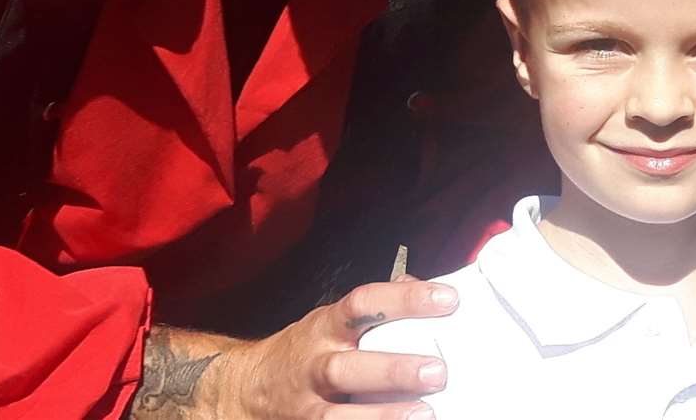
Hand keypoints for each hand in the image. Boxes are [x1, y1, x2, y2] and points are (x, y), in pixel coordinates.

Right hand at [137, 279, 456, 418]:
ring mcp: (307, 403)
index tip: (448, 299)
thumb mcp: (334, 321)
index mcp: (327, 326)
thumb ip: (378, 308)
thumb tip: (428, 288)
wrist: (248, 387)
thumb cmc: (308, 349)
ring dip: (382, 415)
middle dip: (392, 370)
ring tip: (424, 414)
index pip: (365, 304)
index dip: (405, 299)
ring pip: (337, 413)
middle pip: (347, 366)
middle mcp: (315, 363)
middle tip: (437, 371)